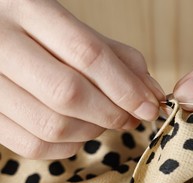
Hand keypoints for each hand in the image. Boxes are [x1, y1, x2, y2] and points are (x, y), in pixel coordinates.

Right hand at [0, 0, 163, 158]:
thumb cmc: (41, 34)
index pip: (86, 54)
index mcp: (27, 9)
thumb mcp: (77, 32)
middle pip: (67, 93)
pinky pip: (32, 145)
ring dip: (92, 131)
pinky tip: (80, 131)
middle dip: (111, 113)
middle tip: (131, 117)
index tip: (150, 107)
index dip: (125, 87)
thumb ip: (117, 59)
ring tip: (105, 120)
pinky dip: (68, 146)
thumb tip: (152, 95)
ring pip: (51, 125)